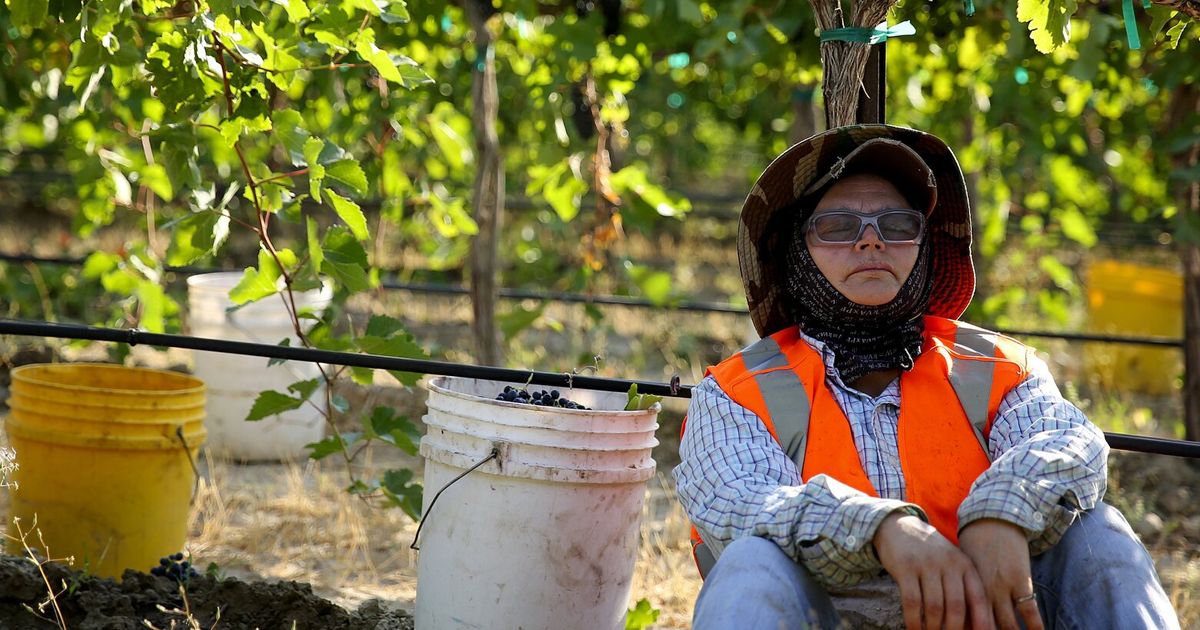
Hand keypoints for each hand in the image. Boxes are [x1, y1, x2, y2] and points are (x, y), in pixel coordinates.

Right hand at [873, 512, 993, 629]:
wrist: (899, 527)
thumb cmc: (930, 554)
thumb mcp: (951, 564)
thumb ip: (963, 588)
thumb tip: (976, 623)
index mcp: (964, 565)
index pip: (978, 598)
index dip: (982, 622)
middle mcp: (948, 564)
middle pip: (956, 606)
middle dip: (954, 629)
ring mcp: (926, 565)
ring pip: (934, 606)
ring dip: (933, 628)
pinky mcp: (905, 567)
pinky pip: (911, 601)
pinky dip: (914, 620)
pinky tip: (914, 629)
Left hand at [958, 518, 1043, 629]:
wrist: (993, 518)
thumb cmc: (974, 544)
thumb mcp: (964, 568)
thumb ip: (965, 590)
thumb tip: (963, 613)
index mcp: (965, 587)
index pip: (966, 619)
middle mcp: (981, 590)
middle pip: (985, 626)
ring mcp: (1002, 586)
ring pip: (1007, 624)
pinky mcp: (1020, 581)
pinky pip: (1029, 611)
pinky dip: (1034, 627)